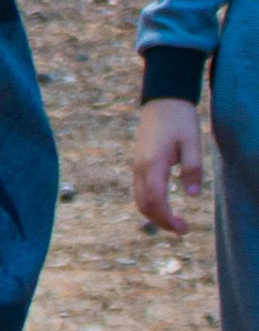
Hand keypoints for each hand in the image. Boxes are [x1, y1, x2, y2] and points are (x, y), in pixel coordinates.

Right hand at [133, 96, 203, 233]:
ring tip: (174, 221)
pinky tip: (165, 205)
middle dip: (161, 222)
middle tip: (182, 229)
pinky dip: (150, 204)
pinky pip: (140, 191)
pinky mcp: (138, 164)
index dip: (168, 219)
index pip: (156, 201)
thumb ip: (192, 168)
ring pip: (139, 199)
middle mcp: (140, 167)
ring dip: (154, 215)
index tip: (184, 228)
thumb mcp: (192, 142)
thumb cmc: (180, 120)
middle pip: (144, 205)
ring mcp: (137, 166)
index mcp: (153, 164)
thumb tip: (192, 195)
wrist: (162, 101)